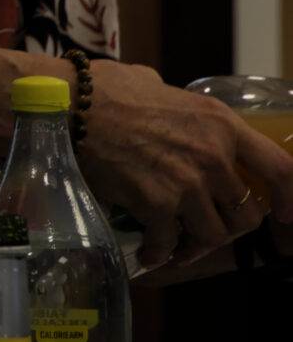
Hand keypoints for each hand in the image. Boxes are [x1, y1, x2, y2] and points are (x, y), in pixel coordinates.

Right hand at [82, 59, 292, 269]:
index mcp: (221, 123)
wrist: (71, 104)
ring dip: (195, 246)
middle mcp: (213, 155)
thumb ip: (181, 110)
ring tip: (176, 245)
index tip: (285, 215)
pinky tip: (147, 250)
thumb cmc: (108, 90)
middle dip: (228, 228)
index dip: (289, 198)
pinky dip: (159, 253)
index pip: (280, 168)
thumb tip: (172, 110)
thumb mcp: (161, 88)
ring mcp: (187, 182)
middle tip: (207, 230)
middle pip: (247, 214)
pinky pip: (169, 244)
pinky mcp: (157, 204)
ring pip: (212, 236)